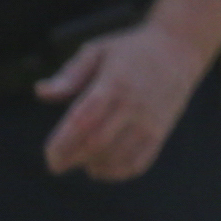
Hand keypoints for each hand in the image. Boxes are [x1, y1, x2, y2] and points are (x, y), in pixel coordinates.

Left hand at [36, 23, 212, 178]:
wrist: (179, 48)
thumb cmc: (131, 50)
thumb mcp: (98, 50)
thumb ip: (69, 74)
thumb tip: (40, 92)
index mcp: (114, 83)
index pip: (83, 120)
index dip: (63, 143)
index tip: (50, 155)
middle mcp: (133, 104)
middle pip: (97, 143)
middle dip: (72, 159)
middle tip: (57, 164)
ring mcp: (150, 120)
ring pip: (117, 156)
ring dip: (94, 165)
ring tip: (81, 160)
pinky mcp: (161, 132)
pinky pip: (138, 163)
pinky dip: (117, 172)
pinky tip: (102, 166)